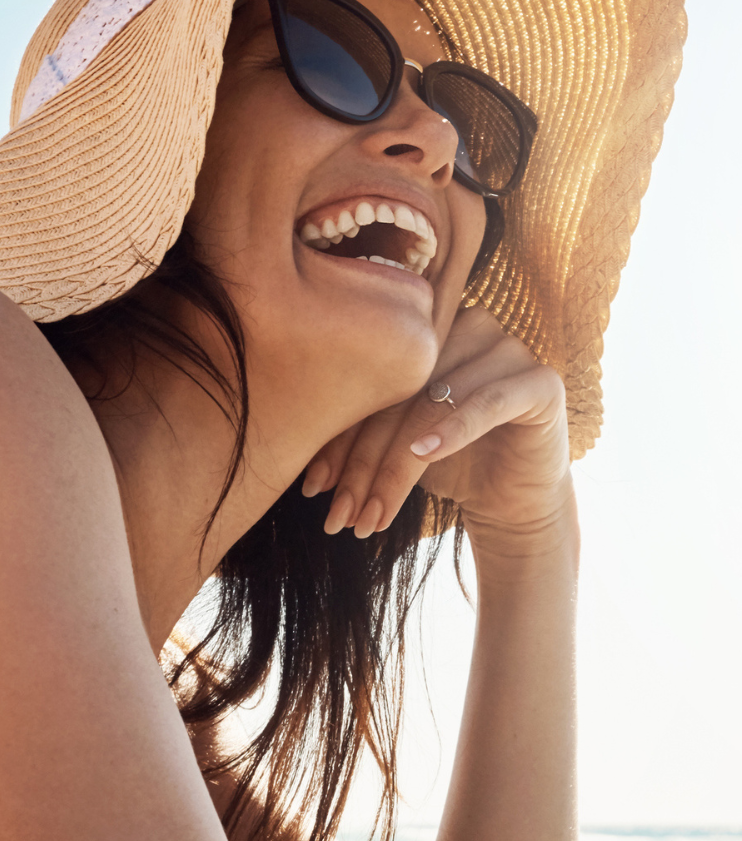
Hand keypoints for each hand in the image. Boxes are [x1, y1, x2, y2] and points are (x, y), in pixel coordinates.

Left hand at [303, 306, 571, 551]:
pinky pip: (490, 402)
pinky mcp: (541, 382)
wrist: (511, 501)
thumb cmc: (448, 465)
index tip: (312, 487)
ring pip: (435, 401)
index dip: (340, 435)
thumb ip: (357, 433)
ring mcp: (509, 349)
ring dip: (397, 465)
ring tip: (372, 514)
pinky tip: (423, 455)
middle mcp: (469, 326)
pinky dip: (453, 430)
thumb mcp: (393, 446)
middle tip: (340, 512)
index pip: (373, 377)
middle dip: (363, 460)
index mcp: (428, 330)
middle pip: (400, 389)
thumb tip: (299, 462)